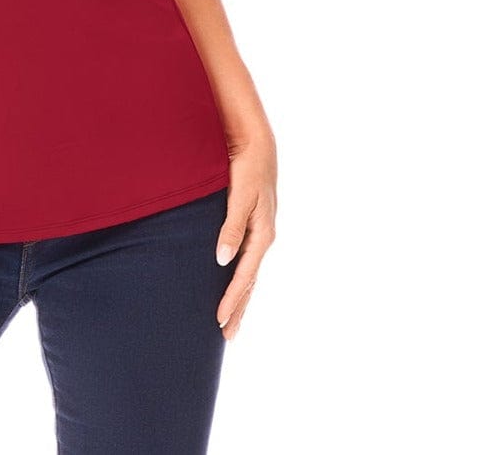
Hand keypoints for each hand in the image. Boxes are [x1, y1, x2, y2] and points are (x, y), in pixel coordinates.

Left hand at [214, 132, 276, 340]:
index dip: (232, 300)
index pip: (244, 277)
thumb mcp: (240, 196)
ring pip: (249, 274)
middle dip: (239, 309)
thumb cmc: (247, 168)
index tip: (219, 320)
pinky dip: (241, 279)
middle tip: (226, 336)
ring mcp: (259, 233)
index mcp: (262, 235)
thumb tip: (222, 260)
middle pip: (250, 282)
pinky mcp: (253, 226)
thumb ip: (231, 227)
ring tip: (230, 320)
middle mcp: (262, 238)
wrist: (257, 145)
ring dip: (241, 298)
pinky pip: (247, 260)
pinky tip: (233, 284)